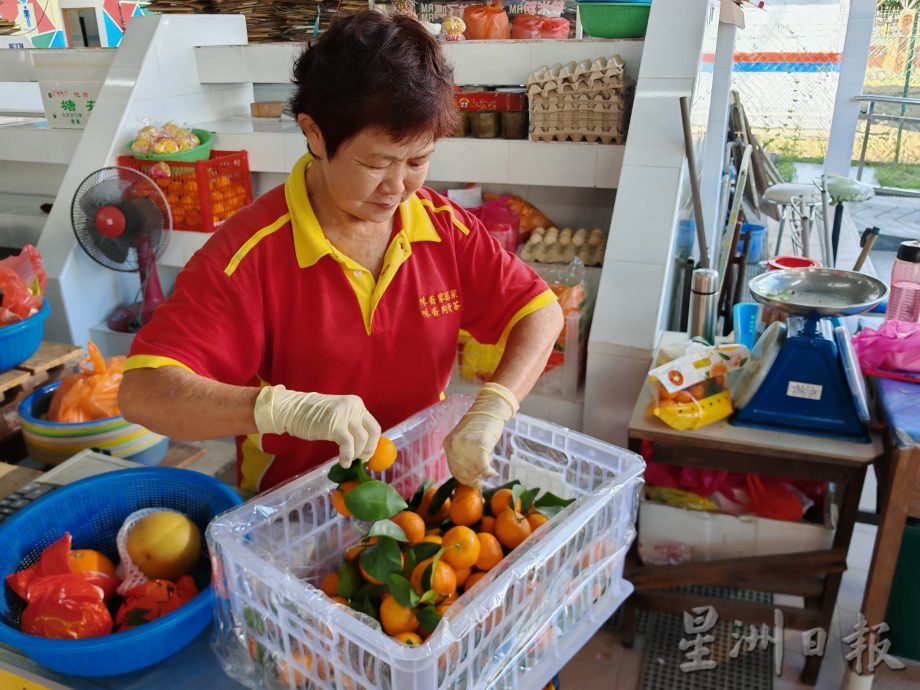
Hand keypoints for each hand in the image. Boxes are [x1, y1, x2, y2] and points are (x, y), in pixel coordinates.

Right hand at [253, 385, 380, 467]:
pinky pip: (348, 445)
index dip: (374, 443)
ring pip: (361, 440)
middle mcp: (354, 407)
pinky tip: (343, 462)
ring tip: (348, 460)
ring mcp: (345, 415)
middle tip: (361, 460)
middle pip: (372, 433)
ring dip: (356, 454)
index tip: (368, 454)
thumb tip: (363, 445)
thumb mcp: (338, 415)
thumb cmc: (313, 415)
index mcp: (356, 404)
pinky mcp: (335, 426)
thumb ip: (351, 425)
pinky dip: (347, 457)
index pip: (374, 426)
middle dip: (369, 450)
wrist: (293, 409)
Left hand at [444, 382, 518, 486]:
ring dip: (481, 475)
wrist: (489, 409)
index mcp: (448, 444)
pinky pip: (484, 467)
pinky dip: (489, 472)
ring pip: (474, 471)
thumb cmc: (479, 423)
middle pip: (463, 473)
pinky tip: (493, 473)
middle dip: (473, 479)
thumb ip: (461, 453)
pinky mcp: (480, 446)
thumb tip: (468, 474)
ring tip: (488, 471)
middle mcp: (454, 446)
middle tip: (481, 479)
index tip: (472, 481)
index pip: (453, 470)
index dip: (464, 478)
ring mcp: (466, 446)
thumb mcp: (463, 438)